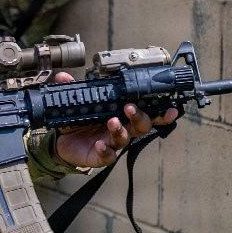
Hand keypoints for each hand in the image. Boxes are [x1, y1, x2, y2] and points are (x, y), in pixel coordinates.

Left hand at [54, 101, 178, 169]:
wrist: (62, 143)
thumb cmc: (78, 122)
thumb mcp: (76, 105)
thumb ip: (72, 90)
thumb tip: (63, 76)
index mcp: (121, 114)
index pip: (145, 112)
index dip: (159, 111)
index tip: (169, 107)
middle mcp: (121, 129)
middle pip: (141, 125)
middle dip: (139, 116)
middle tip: (130, 108)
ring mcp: (112, 143)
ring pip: (125, 138)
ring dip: (120, 129)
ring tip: (112, 121)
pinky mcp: (102, 156)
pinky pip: (108, 155)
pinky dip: (105, 149)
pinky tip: (100, 144)